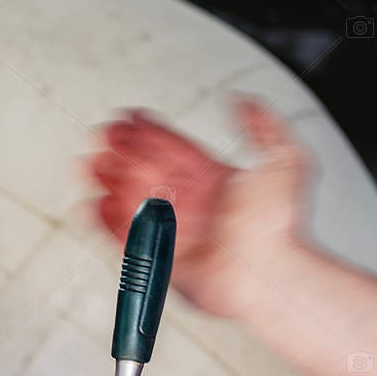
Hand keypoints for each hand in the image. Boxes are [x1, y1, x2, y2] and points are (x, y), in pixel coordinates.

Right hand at [87, 98, 311, 318]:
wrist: (269, 275)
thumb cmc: (279, 228)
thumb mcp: (286, 161)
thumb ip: (264, 127)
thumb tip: (245, 101)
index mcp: (212, 180)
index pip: (171, 149)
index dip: (149, 133)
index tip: (129, 118)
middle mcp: (189, 204)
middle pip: (144, 171)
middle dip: (121, 153)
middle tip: (102, 137)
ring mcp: (171, 231)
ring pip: (129, 200)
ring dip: (108, 181)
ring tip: (90, 165)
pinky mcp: (157, 258)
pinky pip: (123, 237)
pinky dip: (105, 221)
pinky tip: (93, 203)